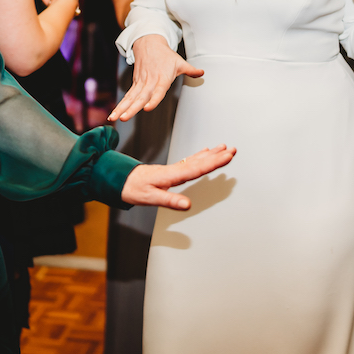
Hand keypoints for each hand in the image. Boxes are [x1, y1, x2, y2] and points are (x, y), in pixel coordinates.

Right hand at [109, 35, 203, 120]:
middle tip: (124, 118)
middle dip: (131, 108)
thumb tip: (202, 74)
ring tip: (114, 118)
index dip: (153, 100)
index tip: (147, 108)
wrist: (149, 43)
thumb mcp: (180, 62)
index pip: (158, 91)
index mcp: (162, 78)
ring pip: (130, 98)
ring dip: (122, 108)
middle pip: (140, 97)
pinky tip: (114, 115)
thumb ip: (190, 70)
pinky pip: (127, 96)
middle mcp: (150, 81)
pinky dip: (120, 105)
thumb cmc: (166, 55)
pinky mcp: (135, 83)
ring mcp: (141, 83)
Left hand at [121, 144, 236, 209]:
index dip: (213, 162)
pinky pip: (190, 160)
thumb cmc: (135, 189)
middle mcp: (175, 169)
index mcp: (172, 175)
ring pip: (197, 159)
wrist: (121, 180)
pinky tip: (206, 151)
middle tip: (232, 150)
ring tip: (225, 148)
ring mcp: (174, 168)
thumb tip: (188, 205)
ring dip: (211, 154)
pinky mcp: (172, 170)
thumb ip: (170, 201)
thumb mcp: (150, 198)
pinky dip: (200, 155)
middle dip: (217, 156)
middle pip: (200, 161)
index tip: (227, 156)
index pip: (197, 168)